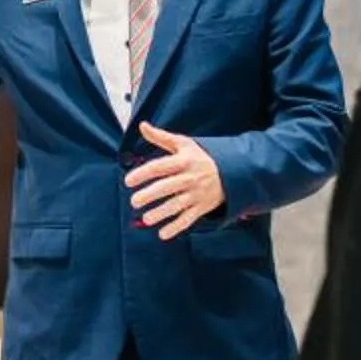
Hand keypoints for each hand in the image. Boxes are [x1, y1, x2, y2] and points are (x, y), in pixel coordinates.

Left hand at [126, 125, 226, 240]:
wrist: (232, 171)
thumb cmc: (200, 157)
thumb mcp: (184, 144)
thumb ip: (160, 137)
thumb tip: (142, 125)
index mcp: (184, 161)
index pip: (160, 167)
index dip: (143, 173)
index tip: (128, 181)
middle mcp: (190, 178)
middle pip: (168, 187)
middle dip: (150, 195)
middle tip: (134, 202)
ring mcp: (197, 194)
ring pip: (177, 205)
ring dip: (162, 213)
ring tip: (146, 219)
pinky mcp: (202, 207)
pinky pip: (189, 219)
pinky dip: (176, 227)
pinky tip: (162, 234)